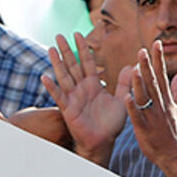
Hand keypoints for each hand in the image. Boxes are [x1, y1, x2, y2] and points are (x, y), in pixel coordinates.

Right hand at [43, 32, 127, 163]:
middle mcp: (82, 88)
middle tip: (59, 35)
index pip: (87, 62)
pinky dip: (52, 87)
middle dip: (66, 50)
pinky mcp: (68, 109)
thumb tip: (131, 65)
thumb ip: (125, 83)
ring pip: (64, 76)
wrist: (103, 142)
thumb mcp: (122, 99)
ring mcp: (73, 97)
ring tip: (51, 49)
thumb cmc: (111, 124)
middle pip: (73, 65)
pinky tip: (44, 77)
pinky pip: (59, 96)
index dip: (83, 49)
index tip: (78, 34)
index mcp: (94, 84)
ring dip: (57, 63)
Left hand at [126, 41, 176, 169]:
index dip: (158, 59)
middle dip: (148, 65)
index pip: (162, 75)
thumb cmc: (176, 133)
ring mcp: (153, 117)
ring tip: (135, 68)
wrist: (175, 155)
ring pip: (145, 97)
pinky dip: (132, 107)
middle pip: (153, 82)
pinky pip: (137, 117)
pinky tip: (127, 97)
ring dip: (140, 83)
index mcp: (167, 100)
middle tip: (142, 49)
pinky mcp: (145, 129)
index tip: (155, 43)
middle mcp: (161, 105)